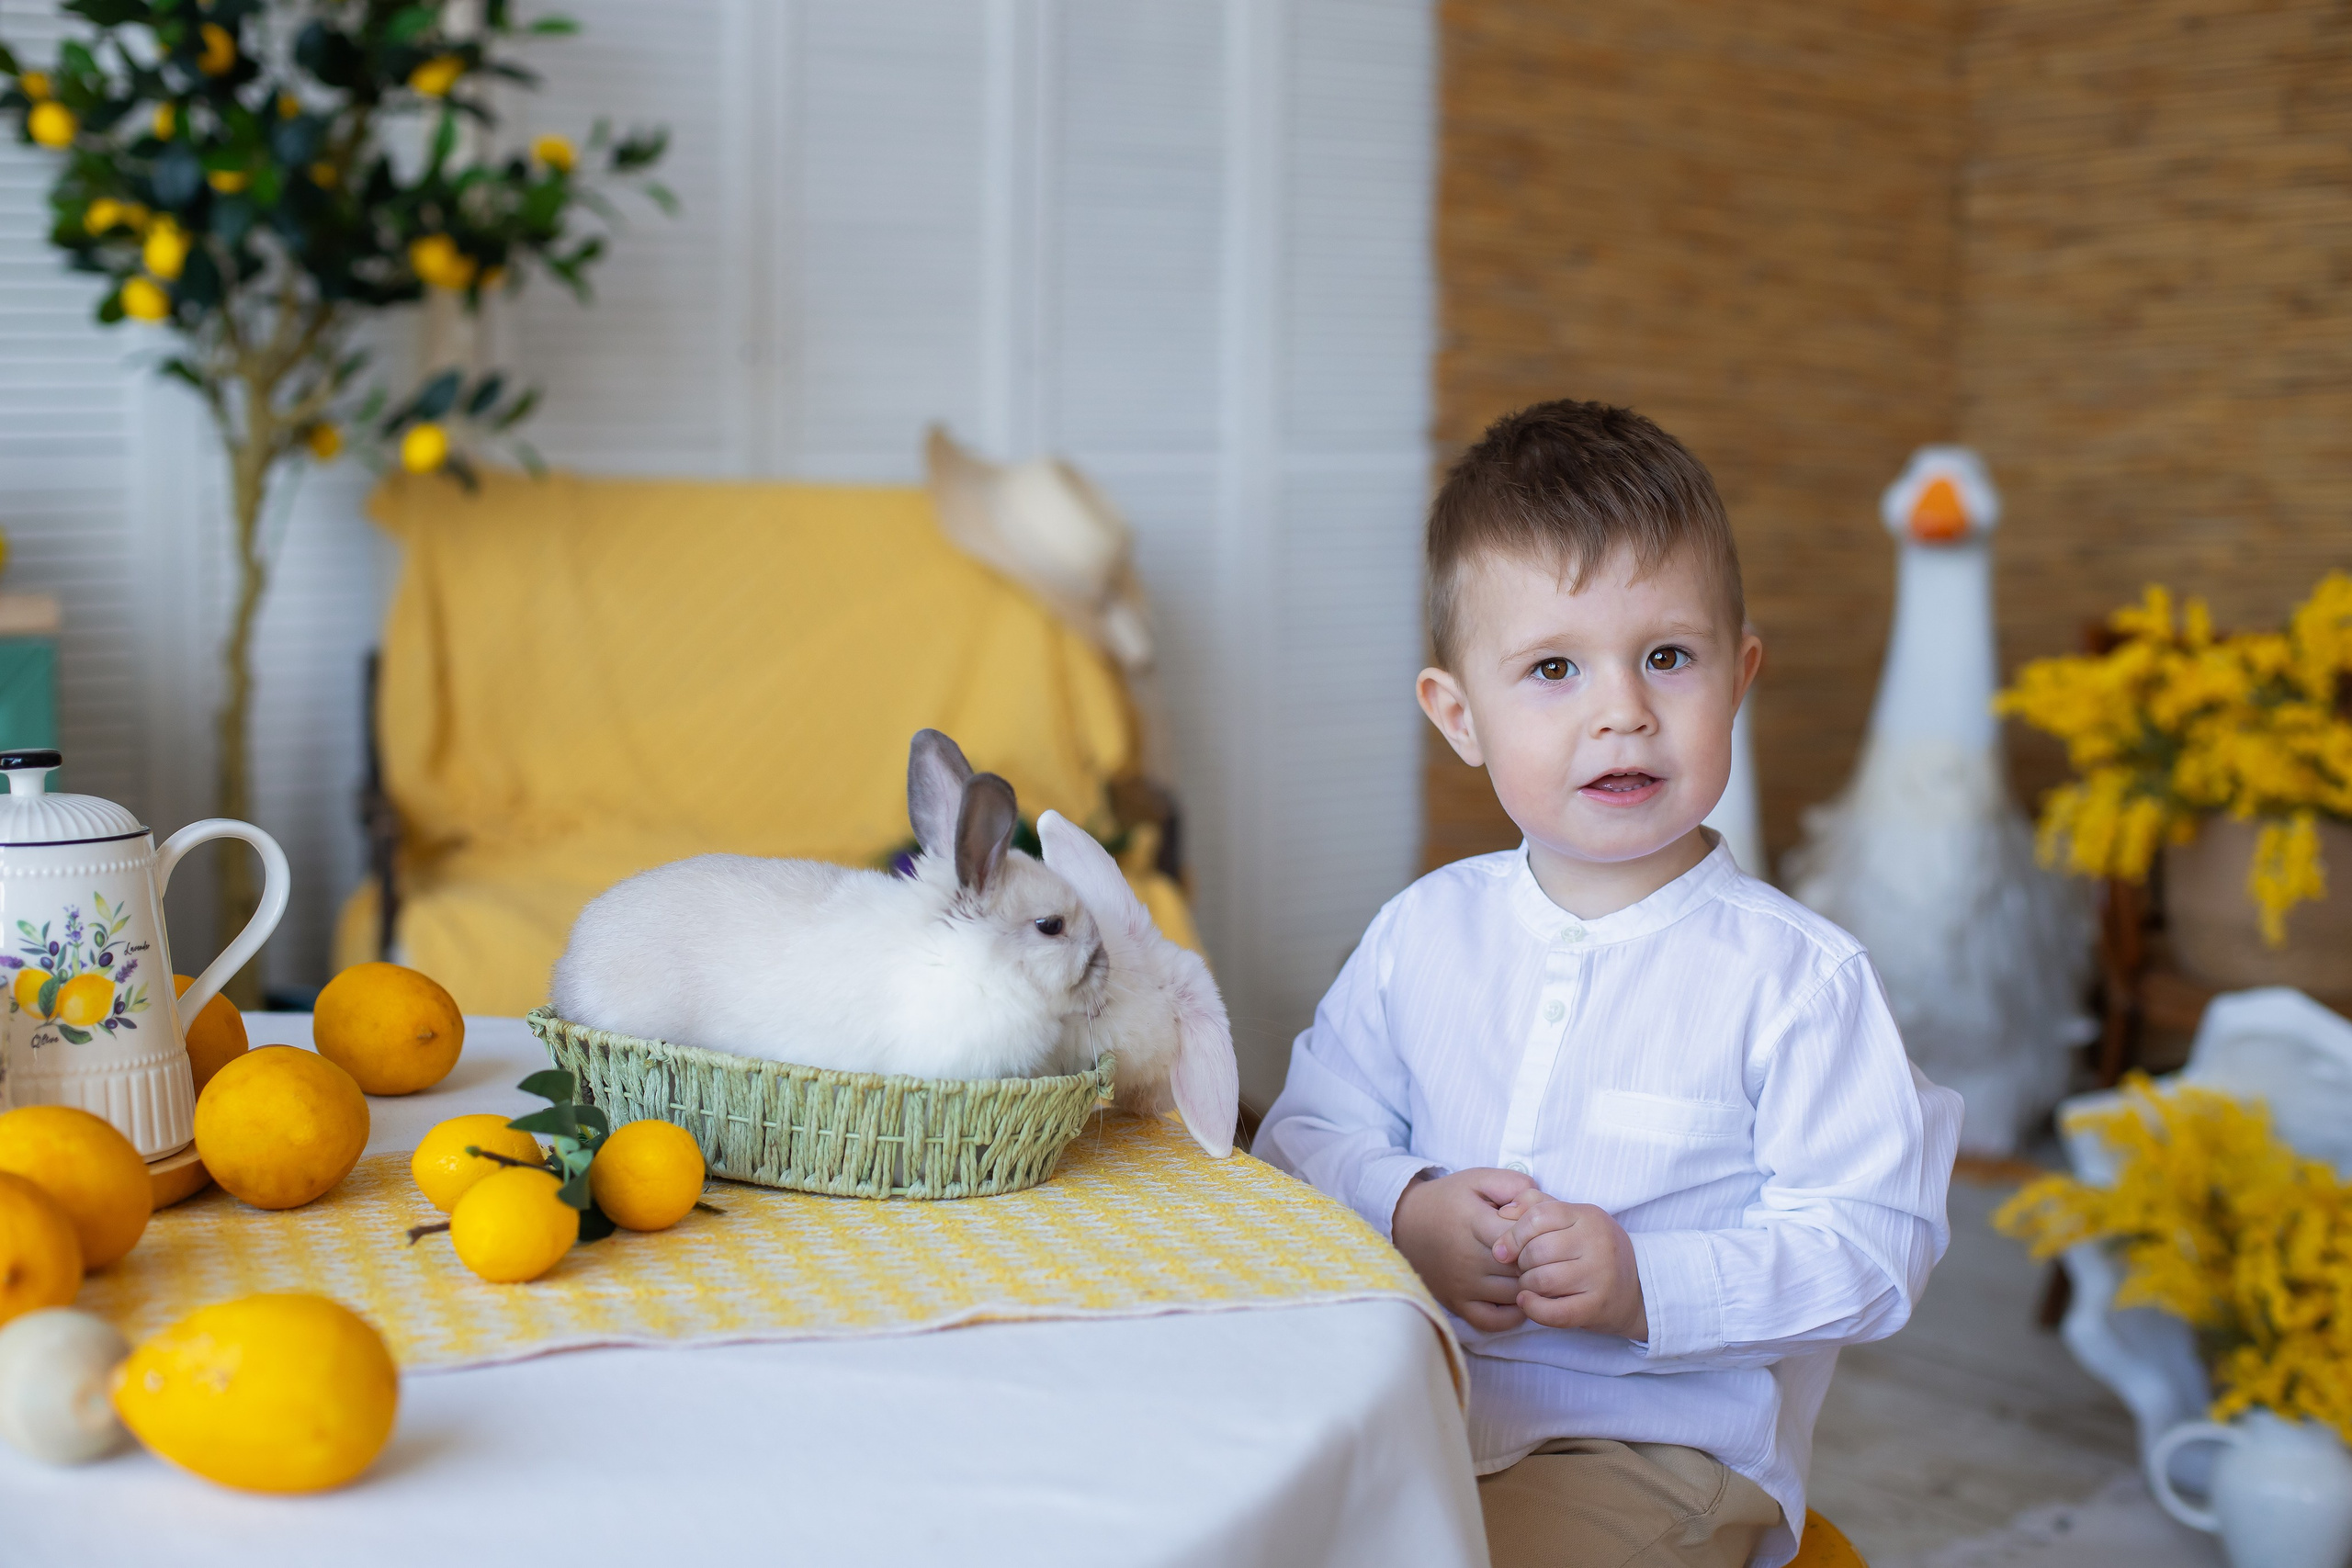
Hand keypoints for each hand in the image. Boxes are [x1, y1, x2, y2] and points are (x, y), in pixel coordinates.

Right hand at [1392, 1168, 1537, 1331]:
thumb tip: (1542, 1204)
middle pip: (1523, 1268)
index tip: (1540, 1228)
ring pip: (1516, 1295)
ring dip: (1531, 1286)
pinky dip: (1514, 1315)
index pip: (1523, 1236)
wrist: (1404, 1223)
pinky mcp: (1457, 1303)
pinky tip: (1519, 1296)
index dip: (1540, 1232)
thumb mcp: (1478, 1179)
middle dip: (1541, 1261)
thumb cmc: (1448, 1200)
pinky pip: (1494, 1322)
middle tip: (1544, 1253)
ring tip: (1534, 1271)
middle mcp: (1468, 1258)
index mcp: (1474, 1223)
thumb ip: (1514, 1184)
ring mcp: (1463, 1285)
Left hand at [1492, 1193, 1647, 1338]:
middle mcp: (1598, 1243)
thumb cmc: (1592, 1250)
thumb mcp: (1572, 1219)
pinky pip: (1553, 1311)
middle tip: (1523, 1269)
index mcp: (1588, 1216)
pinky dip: (1532, 1308)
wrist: (1636, 1289)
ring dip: (1525, 1285)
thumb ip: (1536, 1206)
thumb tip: (1504, 1211)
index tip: (1503, 1250)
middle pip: (1536, 1251)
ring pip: (1542, 1280)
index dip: (1513, 1234)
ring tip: (1529, 1284)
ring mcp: (1600, 1276)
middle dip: (1520, 1263)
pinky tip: (1527, 1301)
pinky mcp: (1597, 1307)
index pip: (1538, 1217)